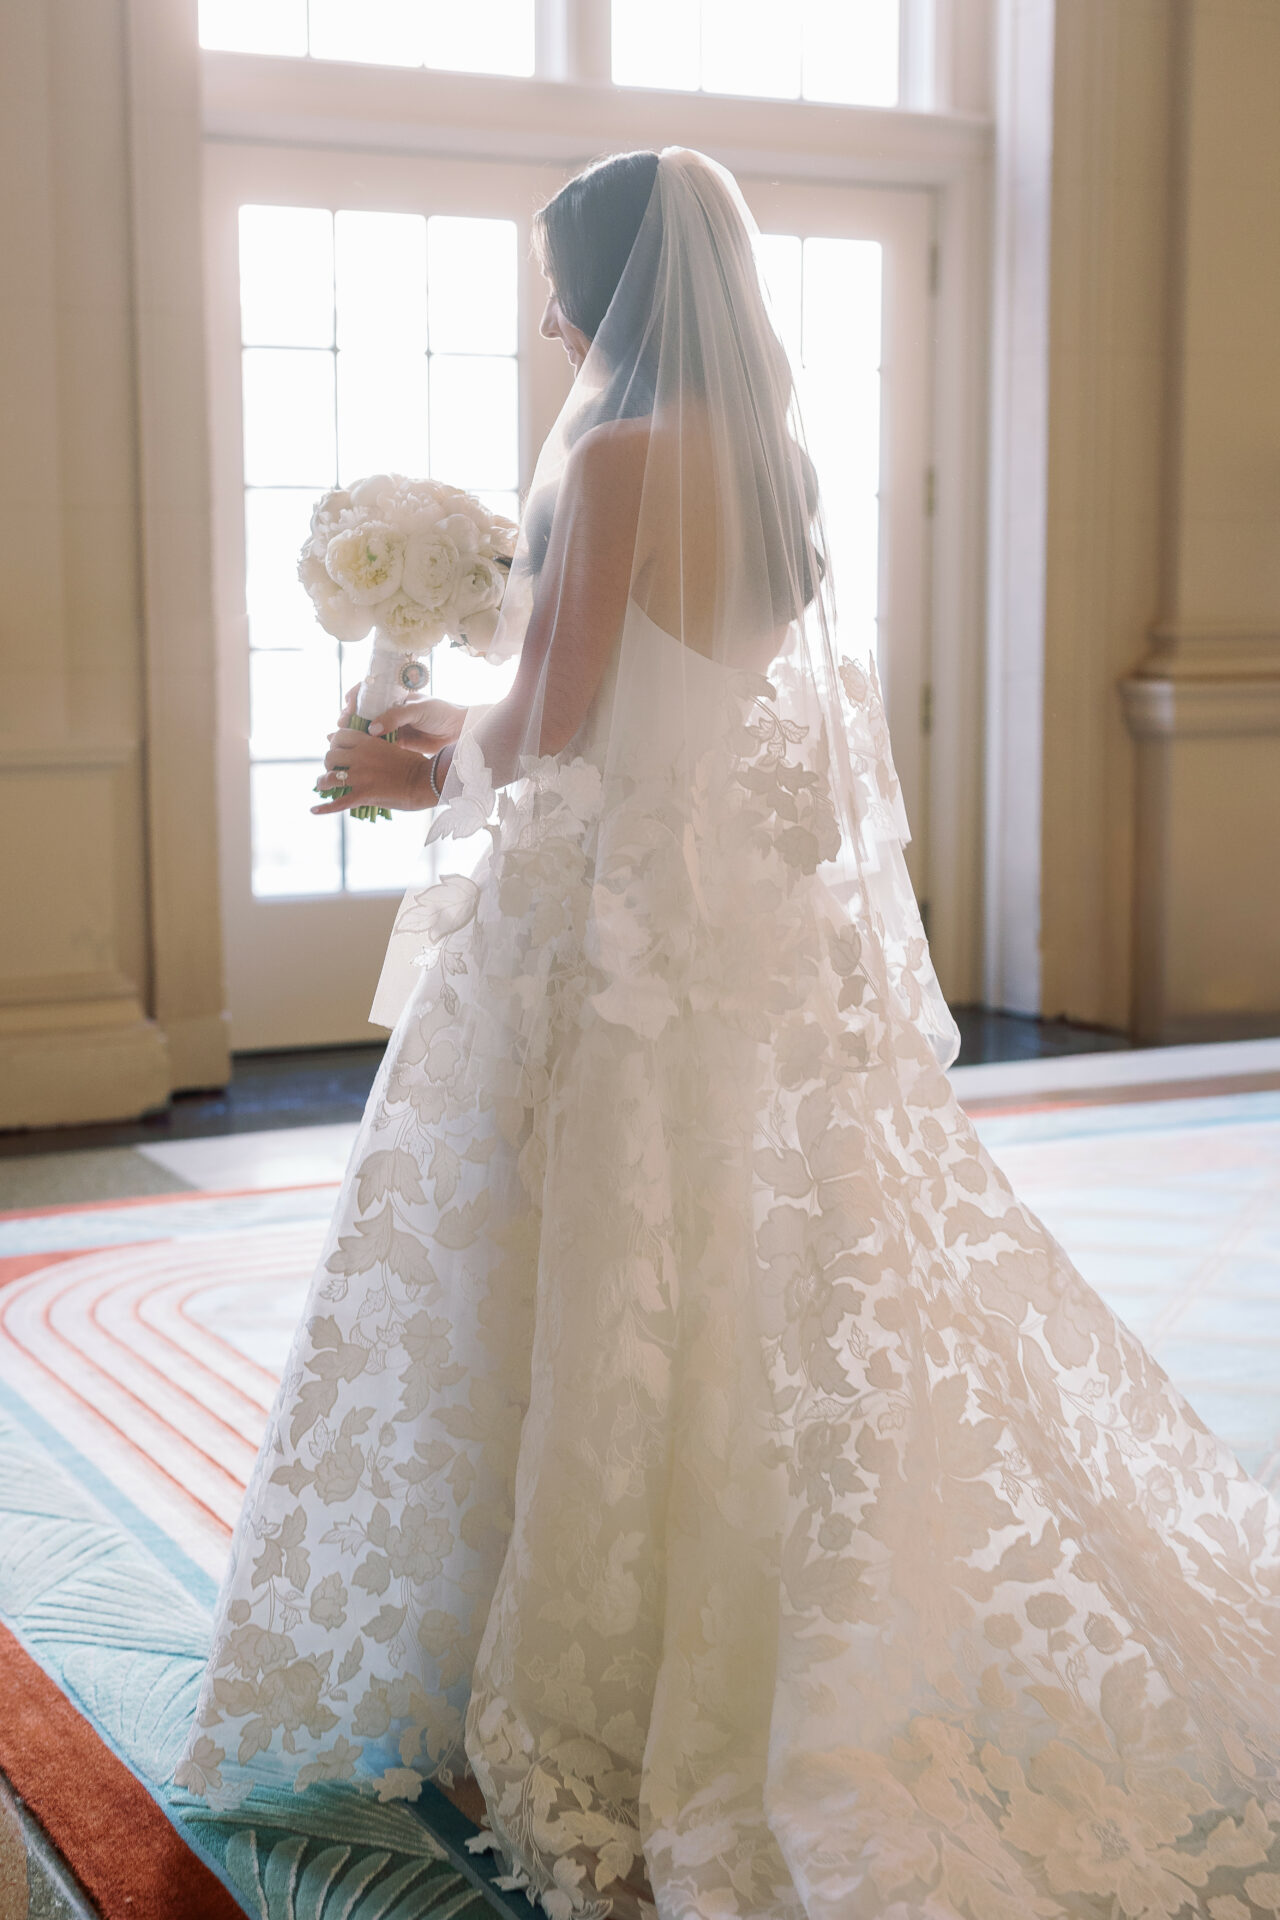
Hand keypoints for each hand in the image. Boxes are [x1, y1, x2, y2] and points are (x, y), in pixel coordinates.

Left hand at [312, 727, 437, 814]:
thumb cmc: (412, 763)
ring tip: (324, 786)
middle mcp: (359, 757)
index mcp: (367, 742)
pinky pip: (337, 803)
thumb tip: (355, 742)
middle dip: (329, 763)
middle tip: (335, 770)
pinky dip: (324, 808)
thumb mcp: (390, 746)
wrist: (425, 781)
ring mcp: (360, 777)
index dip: (334, 743)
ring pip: (329, 778)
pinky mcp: (363, 795)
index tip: (339, 750)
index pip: (338, 736)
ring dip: (323, 782)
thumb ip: (369, 743)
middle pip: (330, 757)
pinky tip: (313, 810)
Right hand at [337, 685, 464, 753]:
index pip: (368, 692)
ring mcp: (391, 727)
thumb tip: (371, 728)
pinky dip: (365, 749)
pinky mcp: (395, 744)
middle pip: (362, 712)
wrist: (459, 731)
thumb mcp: (418, 709)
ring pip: (366, 730)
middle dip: (349, 718)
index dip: (355, 696)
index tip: (347, 703)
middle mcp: (389, 710)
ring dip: (353, 735)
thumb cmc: (441, 712)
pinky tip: (354, 753)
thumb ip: (396, 717)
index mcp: (393, 696)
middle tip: (341, 726)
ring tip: (341, 741)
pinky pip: (377, 746)